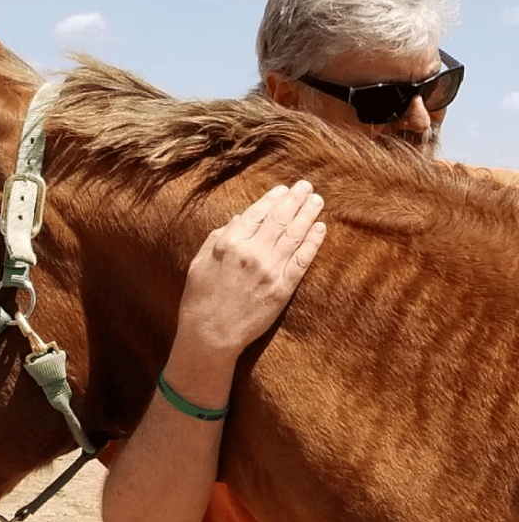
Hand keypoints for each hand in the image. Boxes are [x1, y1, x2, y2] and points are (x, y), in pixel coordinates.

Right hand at [175, 180, 325, 359]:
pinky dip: (313, 242)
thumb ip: (217, 238)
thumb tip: (238, 218)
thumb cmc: (200, 300)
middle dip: (294, 199)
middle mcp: (252, 253)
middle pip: (279, 219)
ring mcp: (269, 270)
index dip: (272, 199)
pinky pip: (302, 259)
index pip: (256, 213)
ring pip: (294, 234)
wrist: (211, 336)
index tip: (282, 189)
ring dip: (308, 214)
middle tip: (306, 186)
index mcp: (229, 244)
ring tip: (317, 200)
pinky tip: (321, 227)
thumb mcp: (200, 263)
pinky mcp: (282, 288)